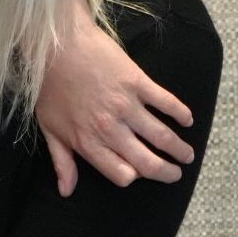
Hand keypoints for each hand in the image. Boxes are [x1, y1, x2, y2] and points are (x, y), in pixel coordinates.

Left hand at [35, 0, 193, 193]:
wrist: (56, 45)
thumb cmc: (50, 87)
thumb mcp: (49, 128)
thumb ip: (62, 162)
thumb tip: (66, 191)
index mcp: (88, 143)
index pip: (122, 175)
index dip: (134, 177)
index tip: (139, 173)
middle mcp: (110, 129)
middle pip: (147, 162)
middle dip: (166, 173)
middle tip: (176, 173)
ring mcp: (126, 106)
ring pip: (162, 136)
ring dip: (180, 149)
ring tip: (188, 155)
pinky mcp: (137, 83)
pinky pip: (166, 103)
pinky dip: (181, 114)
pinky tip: (188, 120)